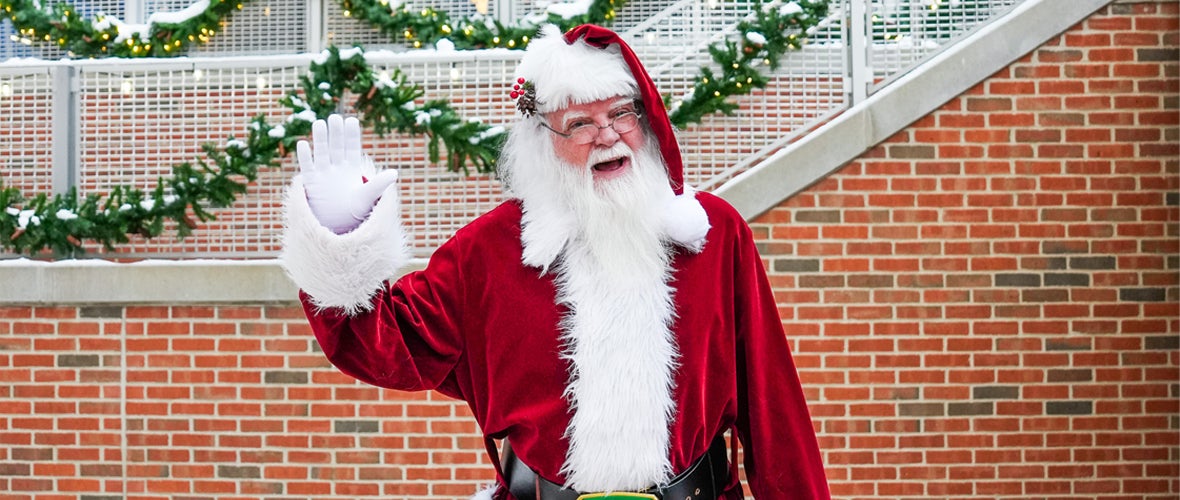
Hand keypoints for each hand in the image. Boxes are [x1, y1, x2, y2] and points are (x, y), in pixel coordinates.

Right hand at [296, 115, 399, 233]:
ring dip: (320, 139)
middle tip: (335, 117)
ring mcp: (323, 173)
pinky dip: (304, 156)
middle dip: (336, 133)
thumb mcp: (368, 196)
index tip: (351, 121)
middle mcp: (337, 167)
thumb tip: (395, 173)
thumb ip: (379, 184)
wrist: (339, 224)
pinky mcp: (310, 182)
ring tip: (319, 123)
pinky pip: (306, 167)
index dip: (351, 135)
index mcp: (352, 168)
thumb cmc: (356, 209)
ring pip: (321, 152)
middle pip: (336, 146)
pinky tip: (303, 144)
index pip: (352, 147)